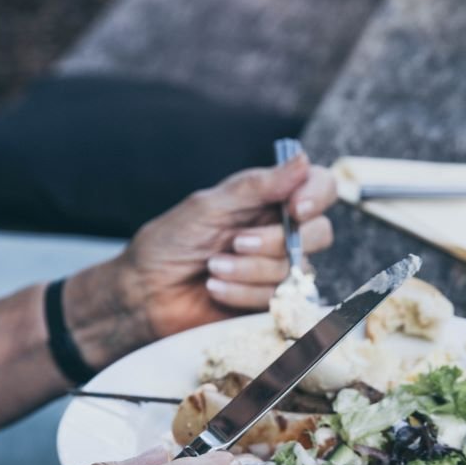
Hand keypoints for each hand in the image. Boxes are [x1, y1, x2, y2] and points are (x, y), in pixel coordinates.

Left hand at [62, 153, 336, 368]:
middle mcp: (281, 233)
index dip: (317, 195)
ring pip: (295, 269)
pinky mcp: (270, 304)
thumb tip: (303, 160)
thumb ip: (257, 186)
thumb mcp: (209, 206)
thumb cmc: (171, 243)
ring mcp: (278, 270)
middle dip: (275, 240)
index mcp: (269, 200)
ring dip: (249, 269)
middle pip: (318, 233)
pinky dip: (243, 293)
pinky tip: (214, 289)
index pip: (320, 187)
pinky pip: (278, 298)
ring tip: (212, 268)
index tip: (295, 208)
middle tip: (235, 242)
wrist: (145, 293)